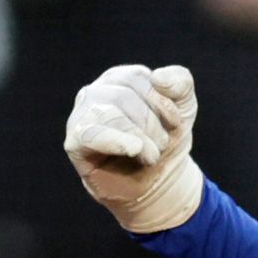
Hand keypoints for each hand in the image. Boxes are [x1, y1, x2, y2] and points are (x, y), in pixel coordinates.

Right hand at [63, 62, 203, 232]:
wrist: (157, 181)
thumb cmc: (165, 138)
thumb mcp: (183, 107)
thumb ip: (180, 82)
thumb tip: (158, 76)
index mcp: (118, 79)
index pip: (136, 78)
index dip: (160, 101)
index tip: (174, 123)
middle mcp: (94, 93)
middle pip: (122, 96)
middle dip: (150, 123)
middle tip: (161, 146)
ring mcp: (81, 117)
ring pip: (108, 114)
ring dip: (139, 137)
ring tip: (152, 156)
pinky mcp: (75, 142)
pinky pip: (90, 135)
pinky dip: (115, 141)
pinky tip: (134, 149)